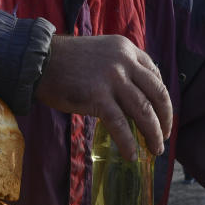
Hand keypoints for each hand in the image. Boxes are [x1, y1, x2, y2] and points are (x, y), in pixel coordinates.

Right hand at [35, 34, 172, 159]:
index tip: (162, 116)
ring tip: (155, 150)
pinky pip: (120, 125)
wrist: (39, 61)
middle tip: (164, 137)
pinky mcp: (98, 96)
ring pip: (143, 111)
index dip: (162, 99)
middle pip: (157, 94)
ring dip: (152, 134)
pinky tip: (131, 155)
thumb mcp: (102, 54)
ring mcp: (112, 78)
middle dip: (165, 119)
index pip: (155, 75)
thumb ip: (120, 67)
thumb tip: (136, 96)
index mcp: (127, 49)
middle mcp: (124, 61)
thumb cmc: (67, 62)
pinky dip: (128, 143)